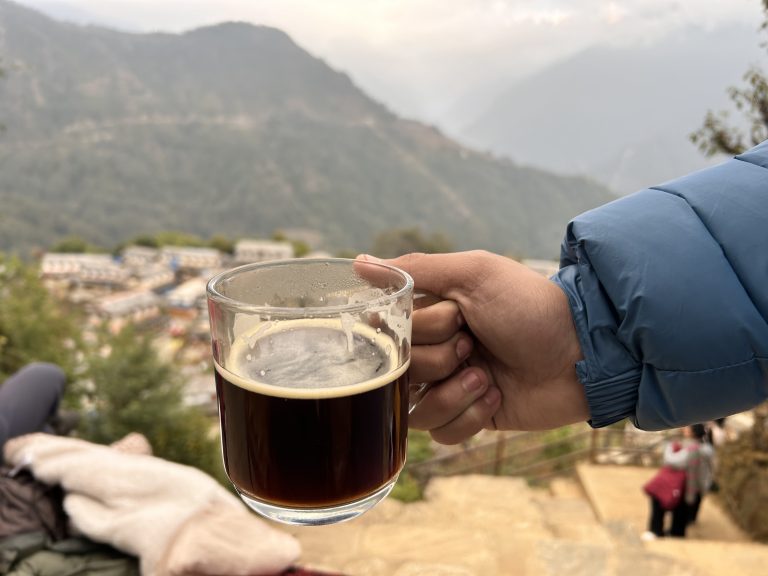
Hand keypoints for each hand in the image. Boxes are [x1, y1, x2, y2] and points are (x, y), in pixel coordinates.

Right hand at [361, 251, 588, 443]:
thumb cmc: (530, 305)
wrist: (581, 353)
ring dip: (451, 393)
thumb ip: (414, 269)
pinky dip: (466, 417)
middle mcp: (433, 349)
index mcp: (430, 313)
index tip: (455, 319)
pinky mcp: (467, 417)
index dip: (417, 331)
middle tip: (474, 345)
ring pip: (412, 410)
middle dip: (439, 361)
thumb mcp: (474, 274)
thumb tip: (357, 263)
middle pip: (397, 372)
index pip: (387, 332)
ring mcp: (448, 385)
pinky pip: (438, 434)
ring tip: (486, 377)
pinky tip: (494, 397)